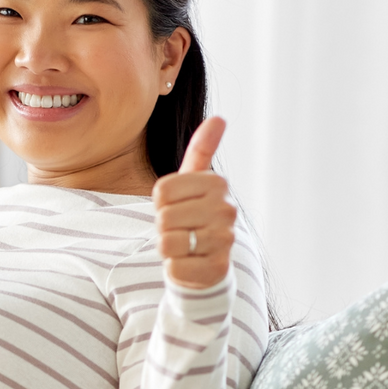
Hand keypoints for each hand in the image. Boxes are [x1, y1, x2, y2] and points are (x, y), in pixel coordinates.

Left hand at [153, 116, 236, 288]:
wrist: (206, 263)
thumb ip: (202, 150)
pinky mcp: (216, 270)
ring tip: (184, 246)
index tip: (177, 206)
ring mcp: (224, 241)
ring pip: (167, 242)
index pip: (162, 190)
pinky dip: (174, 268)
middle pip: (164, 216)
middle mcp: (227, 210)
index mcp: (218, 184)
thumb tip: (219, 117)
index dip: (160, 202)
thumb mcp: (194, 182)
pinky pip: (173, 267)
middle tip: (180, 229)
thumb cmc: (194, 217)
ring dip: (168, 248)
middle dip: (164, 226)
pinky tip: (189, 264)